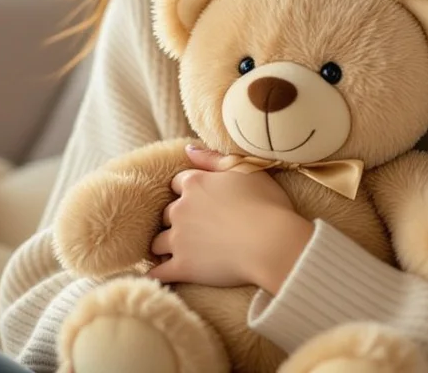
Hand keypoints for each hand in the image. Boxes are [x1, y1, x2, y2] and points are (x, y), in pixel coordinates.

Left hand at [147, 145, 313, 292]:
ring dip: (163, 247)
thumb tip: (187, 149)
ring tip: (171, 254)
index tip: (195, 201)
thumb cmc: (266, 204)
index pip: (178, 184)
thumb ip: (212, 158)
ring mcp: (179, 239)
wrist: (272, 243)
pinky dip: (155, 274)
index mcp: (194, 184)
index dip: (186, 192)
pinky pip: (158, 272)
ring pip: (158, 243)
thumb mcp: (244, 169)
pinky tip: (154, 277)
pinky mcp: (183, 266)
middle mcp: (180, 209)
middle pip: (165, 213)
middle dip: (174, 220)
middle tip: (187, 229)